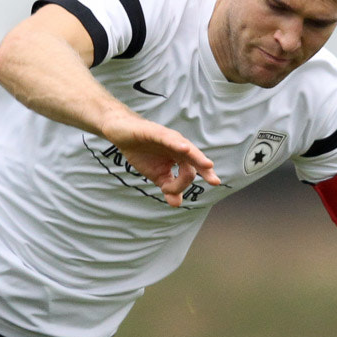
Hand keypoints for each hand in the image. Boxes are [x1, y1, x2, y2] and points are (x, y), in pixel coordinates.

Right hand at [102, 115, 221, 206]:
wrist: (121, 133)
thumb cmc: (141, 152)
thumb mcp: (156, 175)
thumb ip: (168, 187)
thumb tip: (177, 204)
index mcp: (178, 157)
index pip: (193, 168)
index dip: (204, 175)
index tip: (215, 183)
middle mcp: (177, 146)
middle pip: (194, 158)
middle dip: (205, 168)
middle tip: (215, 181)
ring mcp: (167, 138)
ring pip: (185, 148)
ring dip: (197, 157)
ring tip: (207, 165)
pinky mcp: (155, 132)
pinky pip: (168, 138)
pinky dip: (176, 144)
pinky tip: (184, 149)